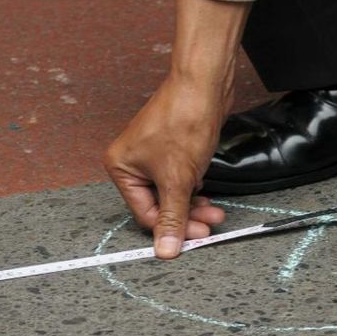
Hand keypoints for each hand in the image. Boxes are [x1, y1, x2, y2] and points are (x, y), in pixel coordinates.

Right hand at [103, 76, 227, 257]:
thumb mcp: (178, 178)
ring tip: (215, 209)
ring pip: (172, 193)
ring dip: (193, 204)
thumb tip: (165, 250)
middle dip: (186, 215)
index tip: (197, 235)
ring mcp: (152, 156)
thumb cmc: (183, 120)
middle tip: (210, 222)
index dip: (171, 227)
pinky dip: (193, 188)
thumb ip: (173, 216)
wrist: (204, 85)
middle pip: (159, 204)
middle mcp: (132, 163)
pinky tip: (206, 191)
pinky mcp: (171, 149)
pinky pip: (179, 179)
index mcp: (121, 168)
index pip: (145, 213)